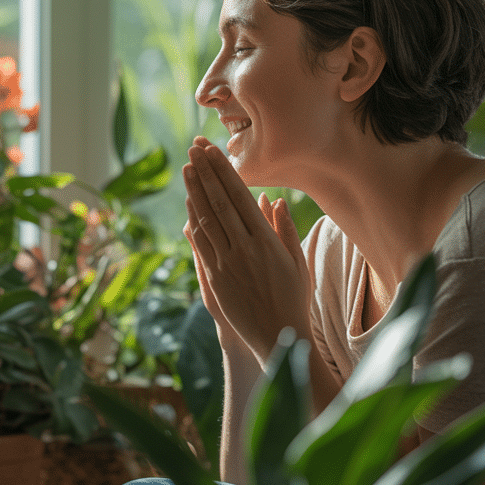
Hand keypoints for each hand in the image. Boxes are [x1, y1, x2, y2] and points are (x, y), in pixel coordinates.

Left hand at [183, 137, 312, 365]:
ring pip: (206, 219)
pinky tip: (188, 203)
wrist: (278, 336)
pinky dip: (193, 219)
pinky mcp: (214, 278)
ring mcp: (227, 263)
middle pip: (220, 202)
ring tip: (187, 167)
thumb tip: (274, 199)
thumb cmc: (293, 297)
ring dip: (194, 191)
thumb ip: (284, 229)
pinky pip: (201, 243)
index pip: (240, 196)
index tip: (213, 150)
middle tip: (194, 148)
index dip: (224, 171)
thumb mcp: (297, 261)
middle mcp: (245, 248)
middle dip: (206, 172)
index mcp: (267, 240)